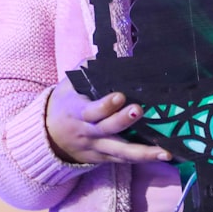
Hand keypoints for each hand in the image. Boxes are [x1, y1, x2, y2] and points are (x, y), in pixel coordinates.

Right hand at [45, 79, 171, 164]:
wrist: (48, 135)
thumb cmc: (66, 102)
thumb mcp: (70, 84)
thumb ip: (88, 69)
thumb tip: (112, 52)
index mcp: (77, 111)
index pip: (91, 110)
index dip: (105, 105)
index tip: (120, 95)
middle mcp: (88, 131)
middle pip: (106, 129)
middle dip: (123, 120)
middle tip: (139, 109)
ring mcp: (97, 147)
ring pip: (120, 152)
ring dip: (143, 152)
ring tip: (164, 152)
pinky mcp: (104, 157)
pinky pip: (124, 160)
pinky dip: (144, 158)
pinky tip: (164, 155)